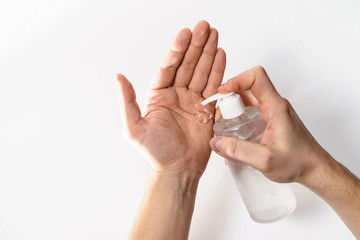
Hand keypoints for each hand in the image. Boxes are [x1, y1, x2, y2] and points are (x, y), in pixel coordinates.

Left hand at [117, 21, 225, 177]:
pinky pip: (213, 87)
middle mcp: (176, 94)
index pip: (168, 67)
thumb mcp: (134, 129)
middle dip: (196, 45)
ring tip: (214, 35)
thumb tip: (118, 77)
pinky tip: (221, 56)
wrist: (177, 170)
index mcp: (158, 96)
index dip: (177, 50)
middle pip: (187, 65)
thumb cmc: (156, 153)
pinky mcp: (207, 109)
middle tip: (204, 27)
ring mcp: (192, 101)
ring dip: (208, 53)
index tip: (185, 34)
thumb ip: (127, 102)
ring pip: (202, 72)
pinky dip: (218, 71)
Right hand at [209, 66, 328, 183]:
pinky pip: (250, 112)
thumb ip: (238, 151)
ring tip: (223, 128)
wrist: (315, 170)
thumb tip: (216, 142)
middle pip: (247, 89)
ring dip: (232, 110)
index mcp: (275, 107)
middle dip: (229, 99)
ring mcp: (272, 114)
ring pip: (247, 101)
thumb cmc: (299, 162)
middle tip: (219, 117)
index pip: (256, 77)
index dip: (236, 80)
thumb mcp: (265, 160)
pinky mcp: (270, 122)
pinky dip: (238, 119)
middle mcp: (274, 106)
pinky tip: (233, 136)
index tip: (222, 93)